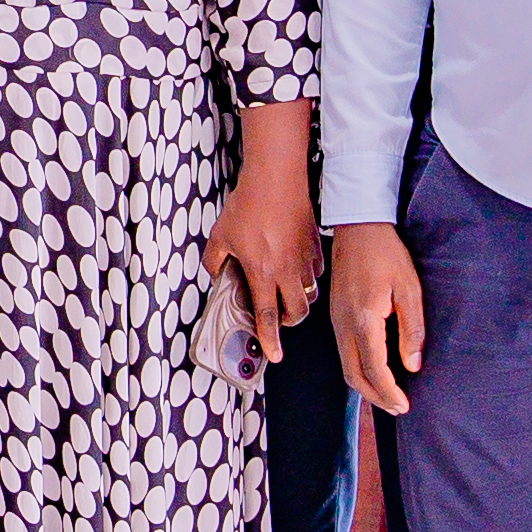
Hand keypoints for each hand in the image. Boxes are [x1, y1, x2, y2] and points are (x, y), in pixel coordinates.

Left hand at [203, 170, 317, 363]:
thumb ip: (215, 261)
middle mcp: (287, 270)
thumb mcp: (220, 236)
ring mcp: (304, 259)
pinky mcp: (315, 246)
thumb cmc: (250, 204)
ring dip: (299, 300)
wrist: (276, 177)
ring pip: (309, 293)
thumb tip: (215, 273)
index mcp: (262, 272)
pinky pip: (316, 272)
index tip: (273, 354)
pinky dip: (308, 278)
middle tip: (278, 319)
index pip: (267, 315)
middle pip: (297, 312)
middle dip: (288, 322)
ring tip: (286, 294)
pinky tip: (295, 269)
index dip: (269, 338)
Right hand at [324, 223, 426, 416]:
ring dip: (366, 386)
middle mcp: (344, 325)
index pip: (374, 368)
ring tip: (388, 396)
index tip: (404, 405)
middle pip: (354, 375)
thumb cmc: (386, 253)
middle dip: (375, 397)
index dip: (389, 392)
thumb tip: (412, 365)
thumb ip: (411, 329)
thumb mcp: (409, 289)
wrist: (358, 228)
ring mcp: (336, 321)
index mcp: (363, 319)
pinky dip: (358, 370)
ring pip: (346, 367)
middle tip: (397, 408)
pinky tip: (374, 372)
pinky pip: (344, 353)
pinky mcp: (336, 316)